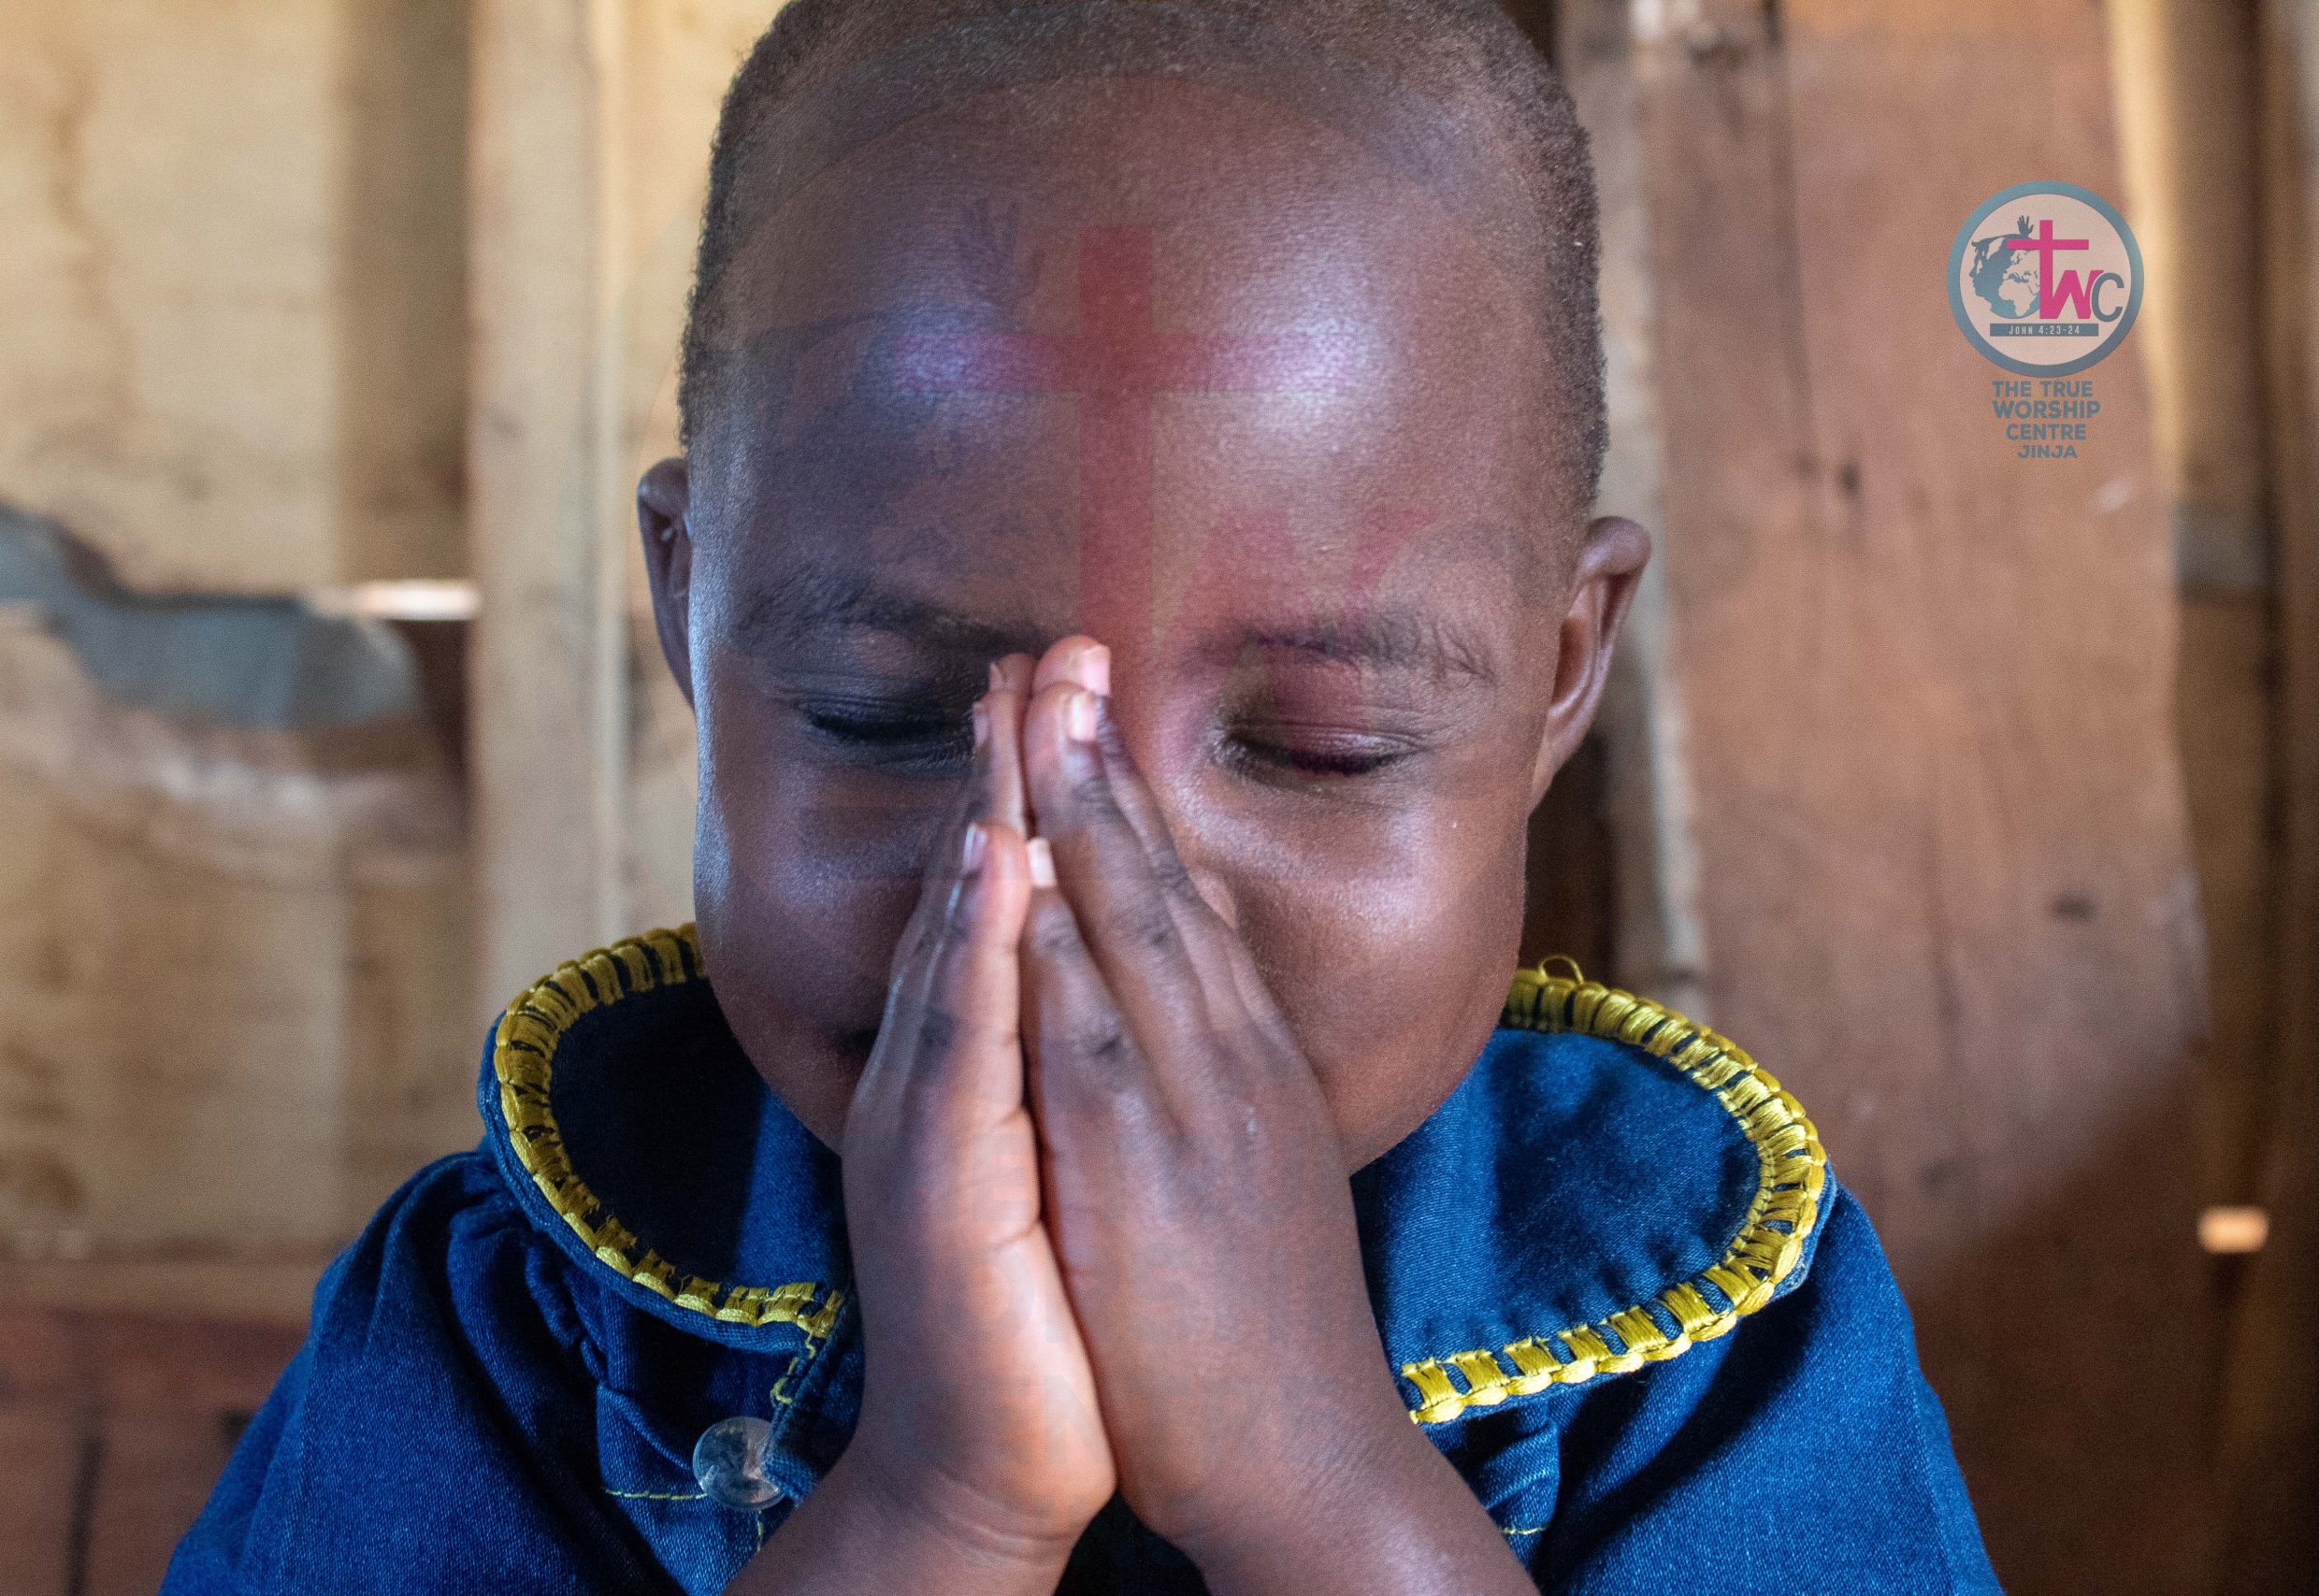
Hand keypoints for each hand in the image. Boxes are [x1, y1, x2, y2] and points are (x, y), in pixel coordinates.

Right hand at [760, 658, 1111, 1590]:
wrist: (995, 1462)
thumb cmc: (1052, 1317)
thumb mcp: (1065, 1166)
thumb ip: (1062, 1068)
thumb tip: (1093, 973)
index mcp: (989, 1068)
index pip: (1011, 905)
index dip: (1035, 795)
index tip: (1063, 689)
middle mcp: (949, 1078)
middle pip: (982, 898)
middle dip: (1013, 769)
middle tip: (1039, 647)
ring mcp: (935, 1123)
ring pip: (970, 944)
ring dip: (993, 816)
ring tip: (1014, 708)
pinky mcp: (942, 1182)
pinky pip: (971, 1038)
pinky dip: (984, 942)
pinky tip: (995, 865)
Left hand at [1016, 639, 1535, 1592]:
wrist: (1311, 1458)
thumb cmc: (1272, 1333)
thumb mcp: (1264, 1181)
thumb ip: (1227, 1096)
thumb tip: (1199, 1027)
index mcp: (1254, 1063)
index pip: (1188, 903)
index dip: (1134, 801)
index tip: (1092, 711)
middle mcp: (1232, 1059)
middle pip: (1160, 880)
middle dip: (1099, 759)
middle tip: (1059, 647)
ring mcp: (1194, 1103)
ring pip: (1128, 925)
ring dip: (1072, 809)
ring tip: (1028, 701)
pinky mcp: (1145, 1166)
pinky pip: (1088, 1023)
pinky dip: (1054, 933)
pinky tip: (1018, 861)